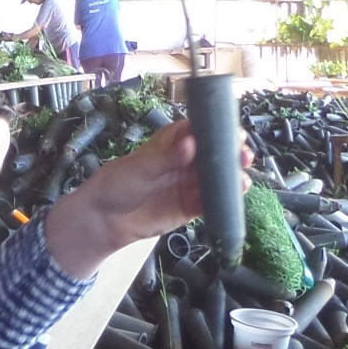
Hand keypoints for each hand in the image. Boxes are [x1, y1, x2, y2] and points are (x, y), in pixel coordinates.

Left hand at [46, 122, 253, 279]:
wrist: (105, 219)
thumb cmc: (117, 183)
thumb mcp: (141, 167)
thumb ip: (168, 158)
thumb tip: (191, 144)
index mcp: (174, 141)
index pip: (200, 130)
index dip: (219, 129)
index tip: (232, 131)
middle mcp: (186, 161)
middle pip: (215, 154)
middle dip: (232, 152)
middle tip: (242, 153)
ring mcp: (190, 183)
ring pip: (218, 178)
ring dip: (233, 176)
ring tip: (243, 175)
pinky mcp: (191, 206)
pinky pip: (212, 201)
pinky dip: (225, 198)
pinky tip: (236, 193)